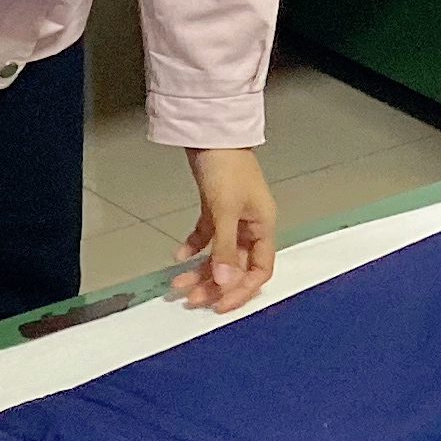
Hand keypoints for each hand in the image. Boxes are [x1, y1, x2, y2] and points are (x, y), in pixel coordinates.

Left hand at [173, 148, 278, 312]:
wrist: (212, 133)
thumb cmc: (226, 168)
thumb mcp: (225, 211)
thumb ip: (225, 250)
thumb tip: (224, 284)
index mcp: (263, 227)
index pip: (260, 271)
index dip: (241, 291)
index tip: (218, 306)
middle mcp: (251, 226)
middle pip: (237, 267)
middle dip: (215, 285)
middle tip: (190, 298)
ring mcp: (233, 218)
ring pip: (220, 255)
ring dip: (201, 270)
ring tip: (178, 283)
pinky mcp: (216, 209)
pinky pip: (207, 236)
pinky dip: (194, 247)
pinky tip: (178, 255)